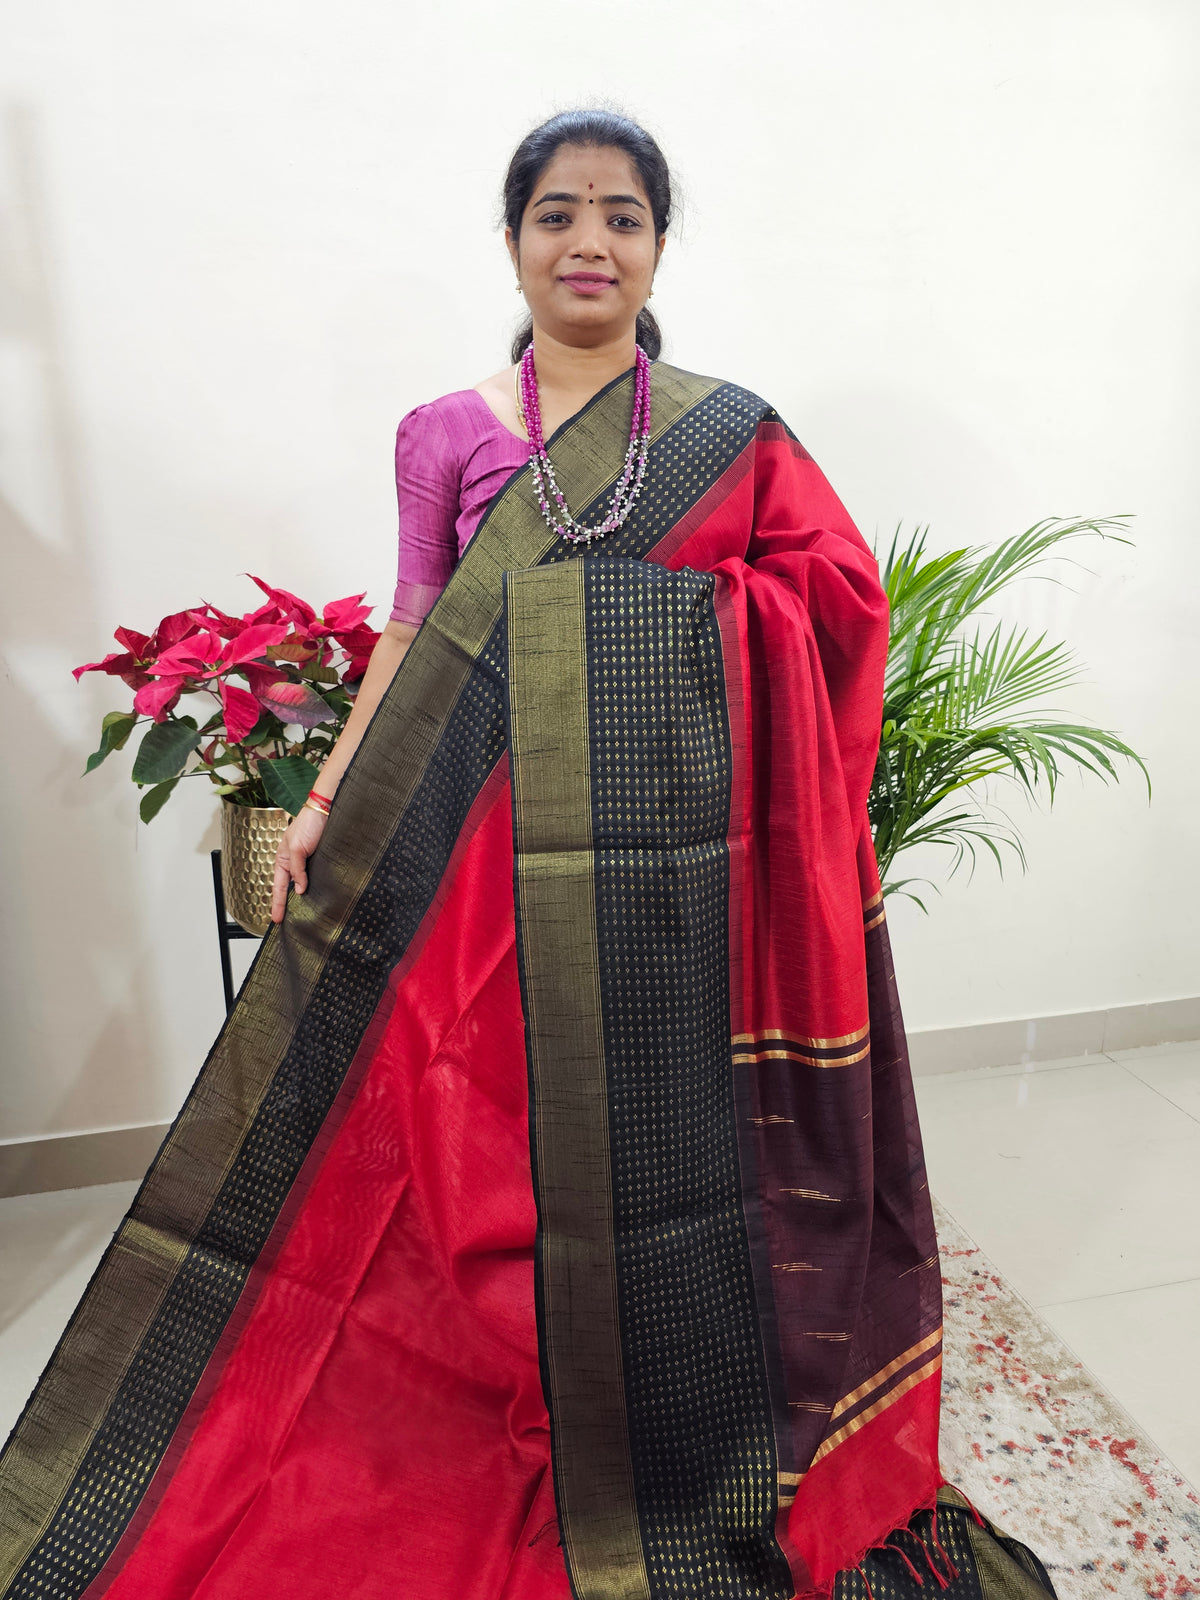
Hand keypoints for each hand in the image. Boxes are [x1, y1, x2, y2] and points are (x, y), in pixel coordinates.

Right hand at [270, 806, 328, 923]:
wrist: (326, 809)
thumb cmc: (308, 823)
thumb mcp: (297, 848)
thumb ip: (297, 869)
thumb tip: (300, 889)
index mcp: (283, 859)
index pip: (279, 887)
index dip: (278, 903)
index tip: (276, 919)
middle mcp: (293, 862)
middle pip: (288, 888)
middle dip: (286, 903)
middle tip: (285, 921)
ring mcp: (306, 861)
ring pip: (301, 883)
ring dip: (301, 897)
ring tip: (300, 913)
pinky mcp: (319, 859)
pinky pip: (314, 877)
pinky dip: (314, 887)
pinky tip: (316, 895)